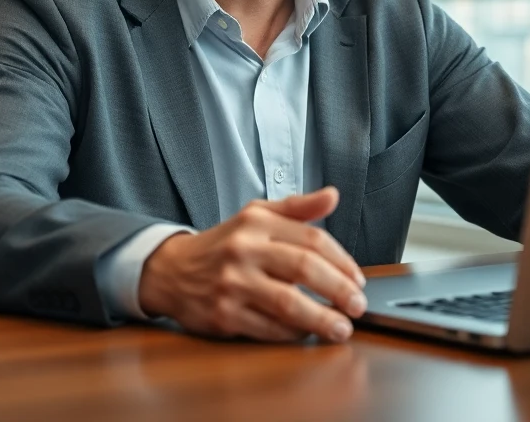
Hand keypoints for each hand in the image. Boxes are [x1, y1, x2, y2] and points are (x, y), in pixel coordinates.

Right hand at [137, 186, 367, 342]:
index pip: (312, 239)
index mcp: (257, 222)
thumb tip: (333, 196)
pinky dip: (293, 334)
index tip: (358, 279)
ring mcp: (232, 283)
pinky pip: (268, 329)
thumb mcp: (256, 215)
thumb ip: (297, 207)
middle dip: (339, 290)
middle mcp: (244, 249)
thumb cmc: (224, 243)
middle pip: (304, 269)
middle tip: (358, 306)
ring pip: (288, 304)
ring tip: (342, 328)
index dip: (342, 261)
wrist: (172, 271)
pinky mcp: (224, 315)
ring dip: (322, 319)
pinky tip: (307, 333)